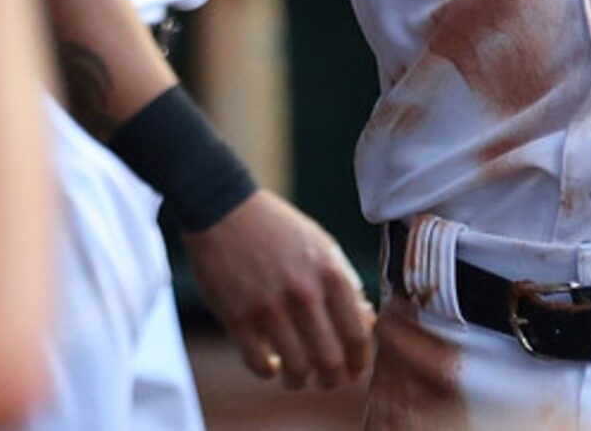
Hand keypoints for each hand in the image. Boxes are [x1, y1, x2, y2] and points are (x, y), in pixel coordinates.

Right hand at [181, 190, 374, 390]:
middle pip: (330, 361)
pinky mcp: (237, 318)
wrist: (223, 209)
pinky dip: (269, 372)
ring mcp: (269, 307)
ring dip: (300, 381)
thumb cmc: (278, 228)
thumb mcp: (321, 246)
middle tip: (328, 380)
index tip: (355, 370)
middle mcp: (304, 292)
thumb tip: (367, 323)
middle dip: (333, 380)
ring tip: (299, 377)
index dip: (360, 361)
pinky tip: (271, 364)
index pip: (357, 335)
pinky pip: (259, 365)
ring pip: (297, 370)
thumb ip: (345, 285)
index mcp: (330, 272)